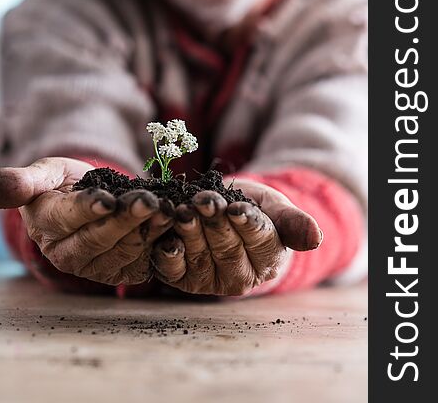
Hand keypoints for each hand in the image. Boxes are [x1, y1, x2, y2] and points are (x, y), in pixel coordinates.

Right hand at [0, 157, 173, 284]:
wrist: (88, 197)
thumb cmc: (61, 184)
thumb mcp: (42, 174)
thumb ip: (19, 181)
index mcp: (46, 228)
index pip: (67, 220)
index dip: (87, 210)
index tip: (107, 199)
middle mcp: (70, 253)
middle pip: (99, 239)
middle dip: (126, 220)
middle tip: (149, 201)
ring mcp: (98, 266)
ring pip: (124, 252)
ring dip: (148, 231)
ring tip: (167, 209)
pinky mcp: (123, 270)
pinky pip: (143, 263)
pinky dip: (161, 246)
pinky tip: (173, 225)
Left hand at [151, 178, 321, 295]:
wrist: (228, 213)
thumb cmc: (256, 210)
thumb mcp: (276, 208)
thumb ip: (293, 222)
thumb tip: (316, 238)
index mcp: (268, 261)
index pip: (260, 242)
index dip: (247, 225)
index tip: (236, 208)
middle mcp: (240, 277)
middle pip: (227, 249)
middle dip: (215, 223)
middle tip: (204, 201)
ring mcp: (209, 281)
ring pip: (200, 258)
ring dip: (190, 233)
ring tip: (184, 210)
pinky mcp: (183, 278)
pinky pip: (173, 271)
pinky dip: (168, 255)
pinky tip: (167, 238)